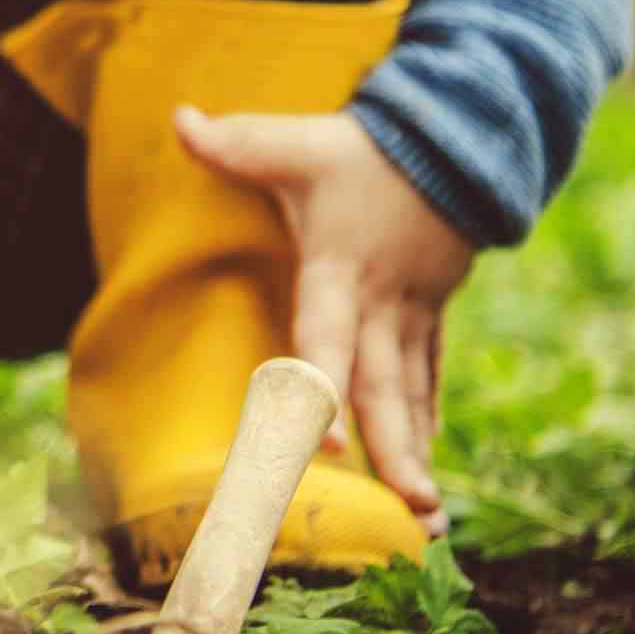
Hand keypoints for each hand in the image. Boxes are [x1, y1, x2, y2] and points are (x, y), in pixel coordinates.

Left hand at [174, 106, 473, 535]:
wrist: (456, 139)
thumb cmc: (362, 150)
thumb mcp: (297, 143)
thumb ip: (235, 143)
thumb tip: (178, 117)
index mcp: (341, 267)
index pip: (328, 332)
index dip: (323, 384)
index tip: (325, 442)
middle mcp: (380, 301)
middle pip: (384, 384)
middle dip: (394, 448)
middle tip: (408, 508)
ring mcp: (412, 311)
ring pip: (413, 392)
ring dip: (418, 452)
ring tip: (426, 516)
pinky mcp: (430, 313)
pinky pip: (429, 375)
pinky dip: (426, 420)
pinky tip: (423, 471)